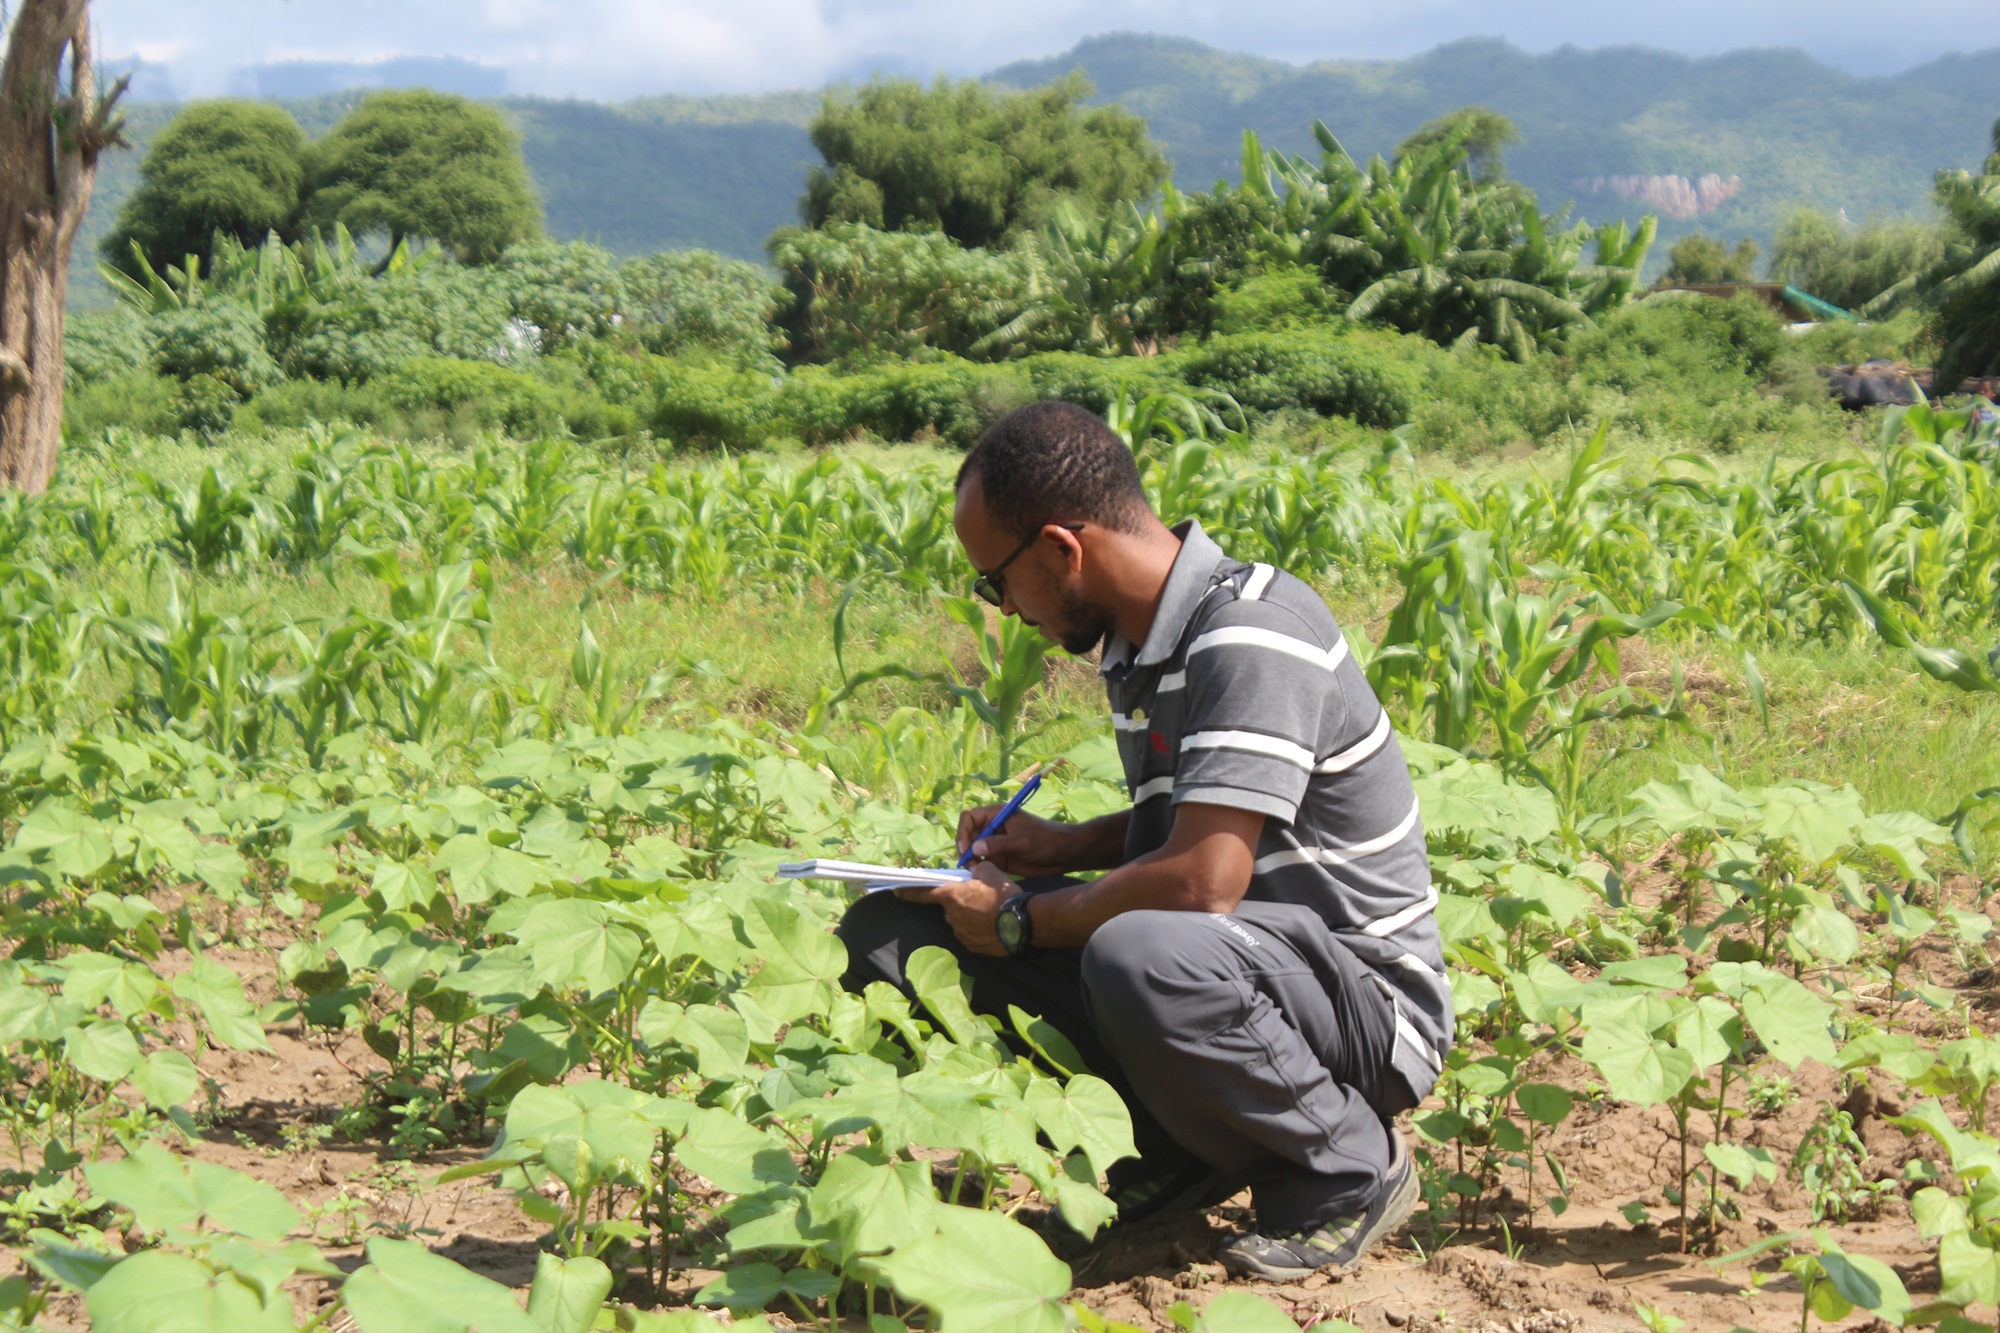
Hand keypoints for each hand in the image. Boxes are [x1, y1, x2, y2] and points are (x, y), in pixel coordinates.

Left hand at [897, 863, 1016, 955]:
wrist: (1023, 922)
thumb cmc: (1003, 895)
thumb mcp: (990, 872)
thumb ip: (976, 871)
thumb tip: (974, 874)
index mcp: (952, 896)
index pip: (923, 893)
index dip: (908, 891)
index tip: (896, 890)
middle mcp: (952, 916)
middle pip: (951, 907)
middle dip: (961, 903)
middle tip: (981, 899)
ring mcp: (961, 934)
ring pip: (960, 921)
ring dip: (970, 917)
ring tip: (991, 914)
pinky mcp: (972, 947)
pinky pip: (970, 935)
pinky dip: (978, 930)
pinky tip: (993, 926)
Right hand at [955, 804, 1076, 877]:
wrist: (1065, 855)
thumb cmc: (1047, 840)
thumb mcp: (1023, 840)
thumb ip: (999, 844)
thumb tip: (974, 848)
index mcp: (997, 815)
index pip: (969, 817)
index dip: (963, 831)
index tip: (965, 848)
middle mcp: (993, 828)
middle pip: (967, 835)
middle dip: (964, 849)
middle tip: (969, 865)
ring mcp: (995, 844)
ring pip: (972, 851)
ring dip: (970, 861)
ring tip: (976, 871)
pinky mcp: (1000, 859)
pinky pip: (982, 863)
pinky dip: (978, 869)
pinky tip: (982, 876)